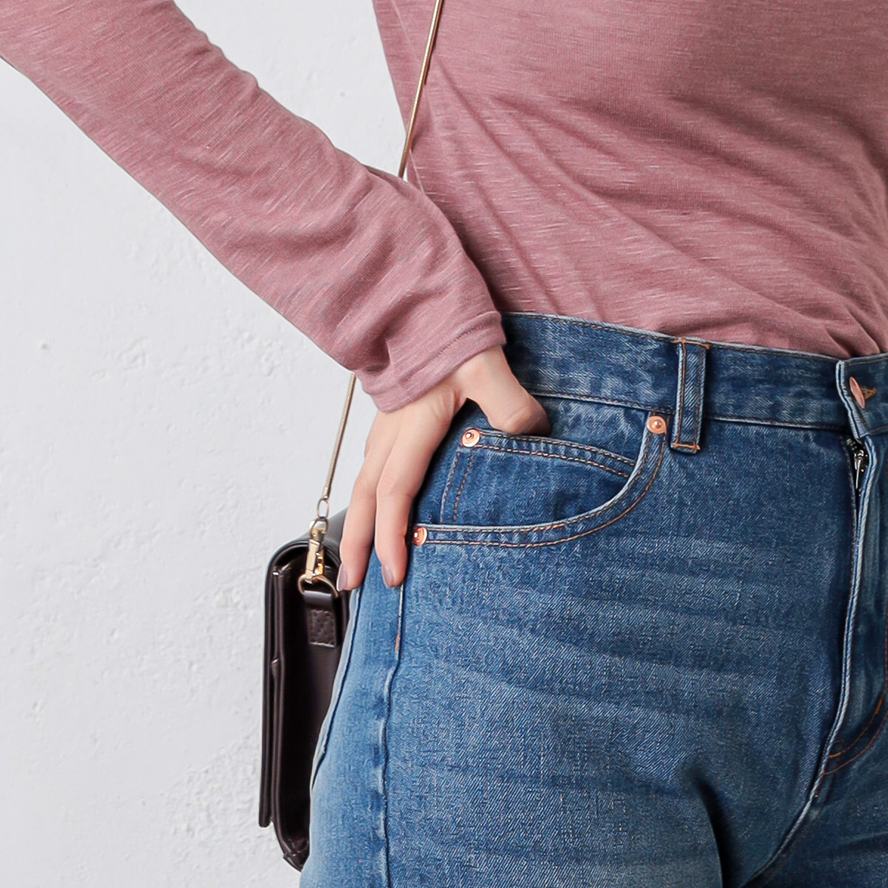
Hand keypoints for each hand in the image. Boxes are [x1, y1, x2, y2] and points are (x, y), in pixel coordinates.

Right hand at [338, 345, 549, 591]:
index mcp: (411, 426)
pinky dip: (370, 497)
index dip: (391, 538)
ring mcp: (386, 425)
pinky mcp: (391, 418)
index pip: (395, 493)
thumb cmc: (448, 331)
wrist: (419, 301)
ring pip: (364, 483)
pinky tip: (378, 509)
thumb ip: (509, 402)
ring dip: (360, 523)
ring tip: (358, 557)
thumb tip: (533, 434)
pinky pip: (373, 466)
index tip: (394, 575)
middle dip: (359, 544)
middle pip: (365, 498)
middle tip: (355, 585)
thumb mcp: (486, 365)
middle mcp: (390, 431)